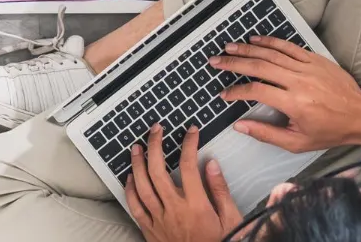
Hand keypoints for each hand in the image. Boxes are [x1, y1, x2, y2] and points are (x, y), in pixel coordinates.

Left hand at [125, 125, 241, 241]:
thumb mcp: (231, 220)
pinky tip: (129, 177)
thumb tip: (212, 164)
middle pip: (158, 170)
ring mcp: (160, 220)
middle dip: (155, 145)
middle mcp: (175, 210)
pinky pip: (135, 207)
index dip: (188, 144)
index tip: (190, 131)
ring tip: (136, 147)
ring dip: (137, 163)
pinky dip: (130, 190)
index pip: (188, 165)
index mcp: (197, 205)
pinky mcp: (150, 231)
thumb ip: (220, 191)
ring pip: (142, 186)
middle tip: (156, 130)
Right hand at [211, 36, 360, 151]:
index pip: (257, 91)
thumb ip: (267, 134)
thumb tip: (241, 125)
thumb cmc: (330, 131)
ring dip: (247, 49)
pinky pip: (288, 46)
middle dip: (234, 63)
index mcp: (294, 103)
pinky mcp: (314, 59)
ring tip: (229, 47)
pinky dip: (270, 42)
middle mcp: (299, 82)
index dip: (236, 92)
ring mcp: (307, 67)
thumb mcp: (298, 142)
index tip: (224, 94)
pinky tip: (255, 40)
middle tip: (216, 61)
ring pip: (271, 53)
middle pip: (259, 66)